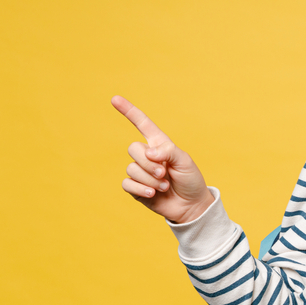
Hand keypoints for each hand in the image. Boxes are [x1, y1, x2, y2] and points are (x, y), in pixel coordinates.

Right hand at [112, 95, 214, 223]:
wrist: (191, 206)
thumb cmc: (190, 180)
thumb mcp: (185, 161)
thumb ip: (168, 151)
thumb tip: (148, 153)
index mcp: (159, 145)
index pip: (142, 124)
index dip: (129, 111)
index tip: (114, 99)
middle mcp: (147, 156)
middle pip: (133, 149)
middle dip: (149, 163)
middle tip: (165, 174)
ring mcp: (140, 172)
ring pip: (131, 168)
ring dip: (150, 179)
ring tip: (164, 186)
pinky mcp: (135, 187)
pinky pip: (126, 183)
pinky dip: (140, 188)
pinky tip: (152, 193)